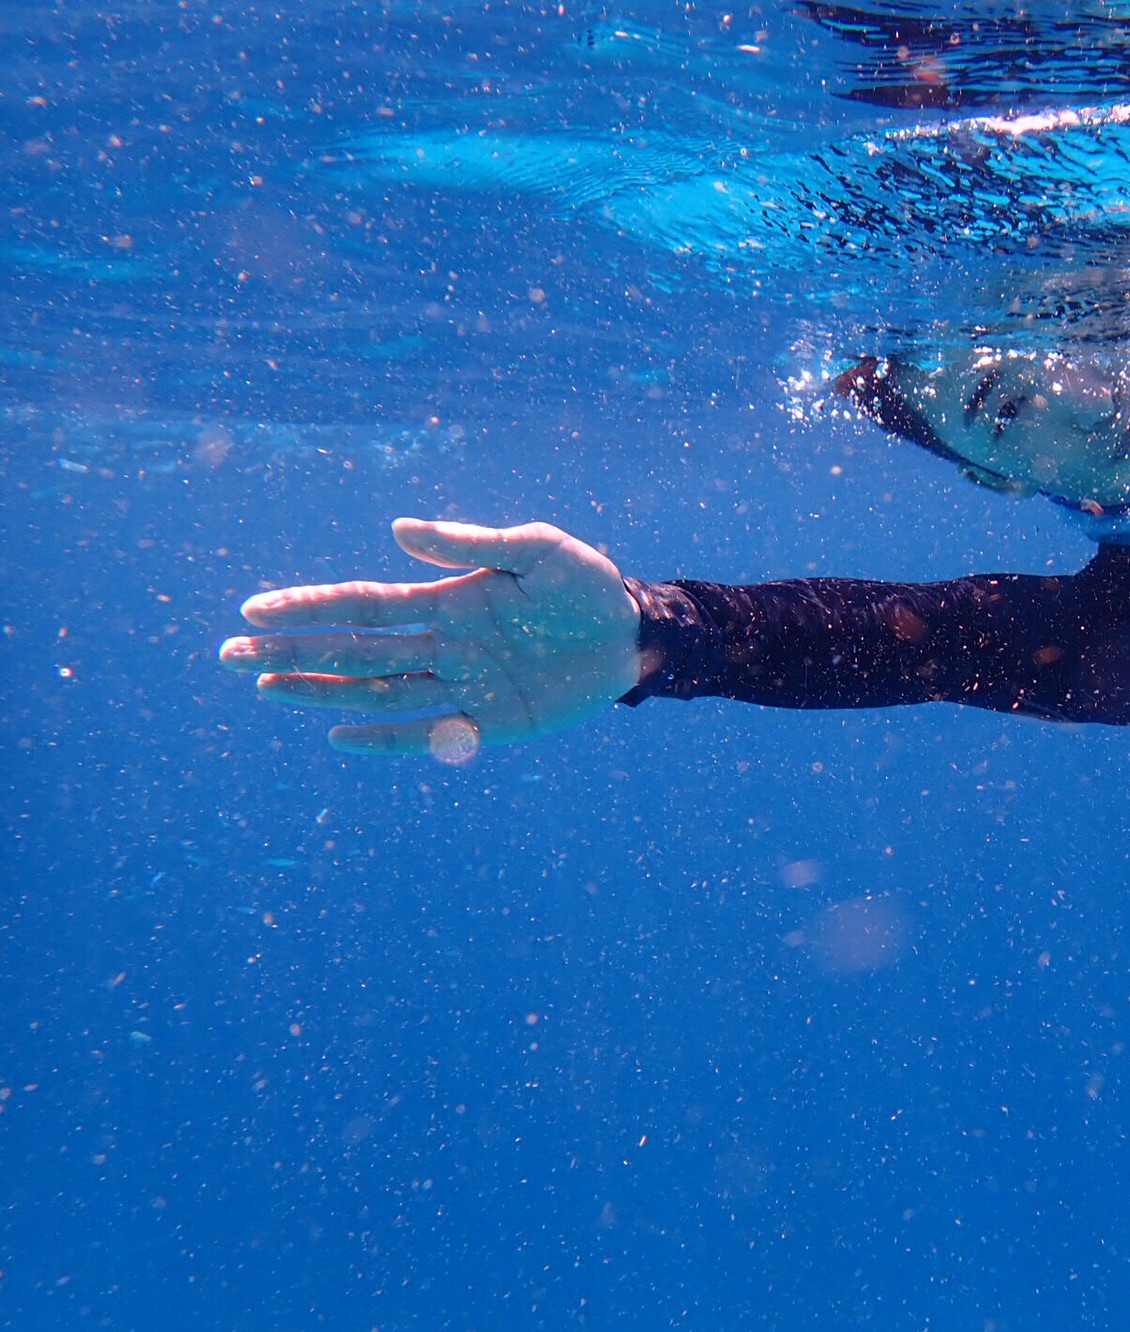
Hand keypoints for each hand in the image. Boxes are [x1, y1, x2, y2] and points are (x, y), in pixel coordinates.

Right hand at [220, 518, 642, 755]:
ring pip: (378, 693)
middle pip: (354, 653)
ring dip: (321, 692)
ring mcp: (464, 687)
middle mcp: (444, 647)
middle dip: (292, 652)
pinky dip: (386, 739)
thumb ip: (471, 544)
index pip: (364, 607)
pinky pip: (430, 735)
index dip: (309, 607)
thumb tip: (399, 529)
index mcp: (448, 602)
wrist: (636, 632)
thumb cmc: (586, 584)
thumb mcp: (537, 549)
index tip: (255, 609)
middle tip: (229, 654)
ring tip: (264, 689)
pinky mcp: (493, 724)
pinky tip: (340, 734)